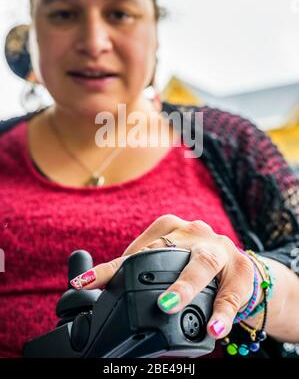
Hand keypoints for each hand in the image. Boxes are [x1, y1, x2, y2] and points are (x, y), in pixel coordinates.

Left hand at [70, 214, 255, 338]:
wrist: (237, 266)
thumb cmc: (192, 263)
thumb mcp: (168, 258)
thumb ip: (141, 269)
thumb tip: (97, 292)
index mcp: (170, 228)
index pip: (136, 249)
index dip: (109, 268)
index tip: (83, 283)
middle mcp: (194, 233)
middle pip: (170, 250)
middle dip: (153, 269)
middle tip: (136, 291)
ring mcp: (219, 249)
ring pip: (203, 264)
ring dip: (185, 286)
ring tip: (168, 305)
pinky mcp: (240, 271)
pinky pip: (231, 294)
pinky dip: (221, 313)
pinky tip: (213, 328)